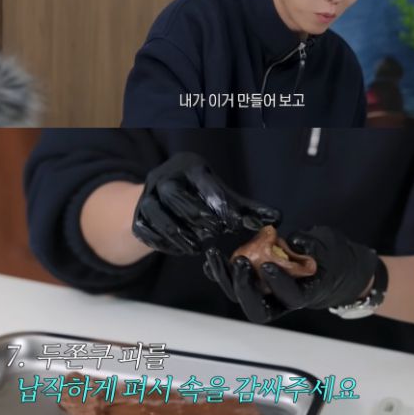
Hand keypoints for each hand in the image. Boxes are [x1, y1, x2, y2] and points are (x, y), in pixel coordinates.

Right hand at [132, 152, 280, 254]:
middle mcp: (163, 177)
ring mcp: (146, 197)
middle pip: (176, 196)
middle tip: (214, 234)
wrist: (160, 199)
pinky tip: (183, 249)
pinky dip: (167, 245)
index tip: (233, 223)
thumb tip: (277, 219)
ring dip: (183, 235)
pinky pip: (150, 234)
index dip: (218, 201)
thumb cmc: (199, 197)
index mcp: (187, 165)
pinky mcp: (137, 218)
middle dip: (198, 217)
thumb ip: (247, 209)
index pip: (202, 181)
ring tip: (199, 247)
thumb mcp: (222, 197)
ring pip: (161, 217)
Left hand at [203, 225, 377, 323]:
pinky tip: (211, 261)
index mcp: (304, 295)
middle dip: (245, 287)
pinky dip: (221, 274)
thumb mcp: (328, 247)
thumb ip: (311, 246)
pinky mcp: (253, 285)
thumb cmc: (330, 258)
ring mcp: (264, 296)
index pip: (291, 297)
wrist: (328, 267)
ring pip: (241, 297)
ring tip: (215, 257)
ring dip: (226, 279)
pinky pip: (234, 284)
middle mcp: (280, 302)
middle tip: (239, 262)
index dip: (280, 284)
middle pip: (257, 307)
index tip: (270, 266)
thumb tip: (294, 240)